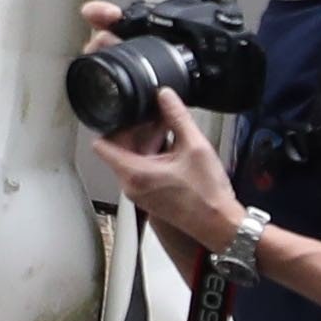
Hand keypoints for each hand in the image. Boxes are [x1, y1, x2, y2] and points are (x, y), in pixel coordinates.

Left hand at [76, 3, 246, 247]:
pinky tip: (174, 149)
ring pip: (130, 159)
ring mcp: (138, 193)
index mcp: (134, 173)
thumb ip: (177, 117)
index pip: (101, 145)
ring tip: (170, 132)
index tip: (129, 114)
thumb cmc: (208, 194)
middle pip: (118, 149)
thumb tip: (164, 95)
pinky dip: (152, 157)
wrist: (220, 225)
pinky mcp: (148, 197)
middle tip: (158, 119)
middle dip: (136, 131)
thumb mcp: (195, 146)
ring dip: (147, 143)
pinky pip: (140, 170)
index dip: (113, 125)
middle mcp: (130, 186)